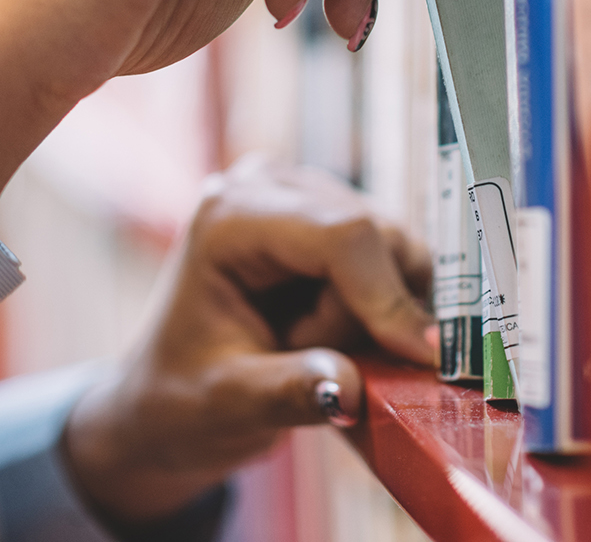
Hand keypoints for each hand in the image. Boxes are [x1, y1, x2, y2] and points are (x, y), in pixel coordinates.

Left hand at [59, 161, 436, 528]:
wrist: (170, 394)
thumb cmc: (183, 396)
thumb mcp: (228, 405)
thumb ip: (290, 392)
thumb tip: (352, 390)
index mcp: (229, 216)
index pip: (340, 234)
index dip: (387, 296)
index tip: (421, 356)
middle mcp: (269, 184)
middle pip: (377, 237)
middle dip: (368, 316)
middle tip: (309, 359)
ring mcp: (303, 192)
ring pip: (396, 249)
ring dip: (373, 314)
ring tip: (308, 345)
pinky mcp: (332, 214)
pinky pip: (395, 259)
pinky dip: (380, 307)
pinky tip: (331, 331)